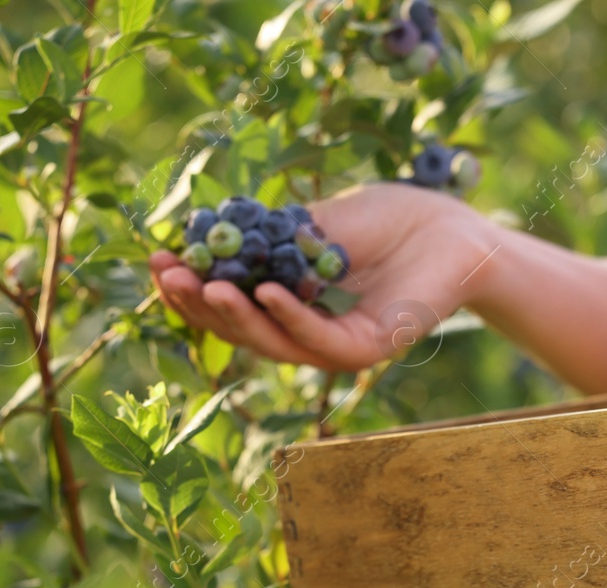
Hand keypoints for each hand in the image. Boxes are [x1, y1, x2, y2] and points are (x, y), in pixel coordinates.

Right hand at [149, 182, 503, 371]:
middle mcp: (308, 330)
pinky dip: (290, 317)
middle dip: (198, 305)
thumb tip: (202, 241)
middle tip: (165, 275)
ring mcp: (337, 344)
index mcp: (289, 302)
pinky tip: (263, 292)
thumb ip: (267, 239)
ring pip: (275, 343)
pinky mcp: (369, 348)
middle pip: (243, 330)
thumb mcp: (313, 223)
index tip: (155, 258)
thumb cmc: (386, 220)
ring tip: (202, 286)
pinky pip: (320, 339)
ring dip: (235, 316)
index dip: (190, 287)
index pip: (230, 305)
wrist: (451, 227)